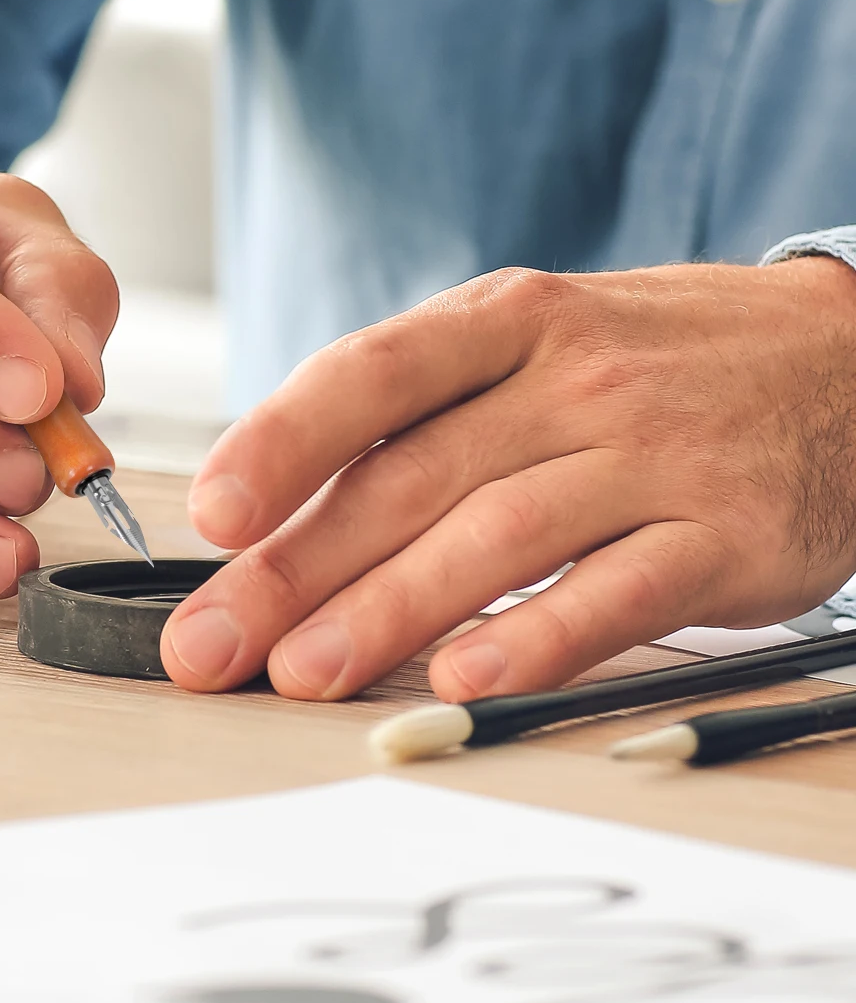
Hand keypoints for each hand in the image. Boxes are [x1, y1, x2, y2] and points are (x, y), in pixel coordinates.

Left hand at [160, 260, 855, 699]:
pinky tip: (466, 681)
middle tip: (210, 643)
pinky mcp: (724, 534)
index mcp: (505, 321)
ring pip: (497, 536)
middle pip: (410, 475)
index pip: (369, 373)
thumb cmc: (648, 363)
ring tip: (302, 674)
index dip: (280, 441)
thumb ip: (426, 416)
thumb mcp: (536, 346)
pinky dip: (538, 639)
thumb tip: (281, 512)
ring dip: (389, 612)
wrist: (845, 360)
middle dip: (296, 567)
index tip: (210, 514)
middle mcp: (572, 378)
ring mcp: (653, 454)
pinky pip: (617, 594)